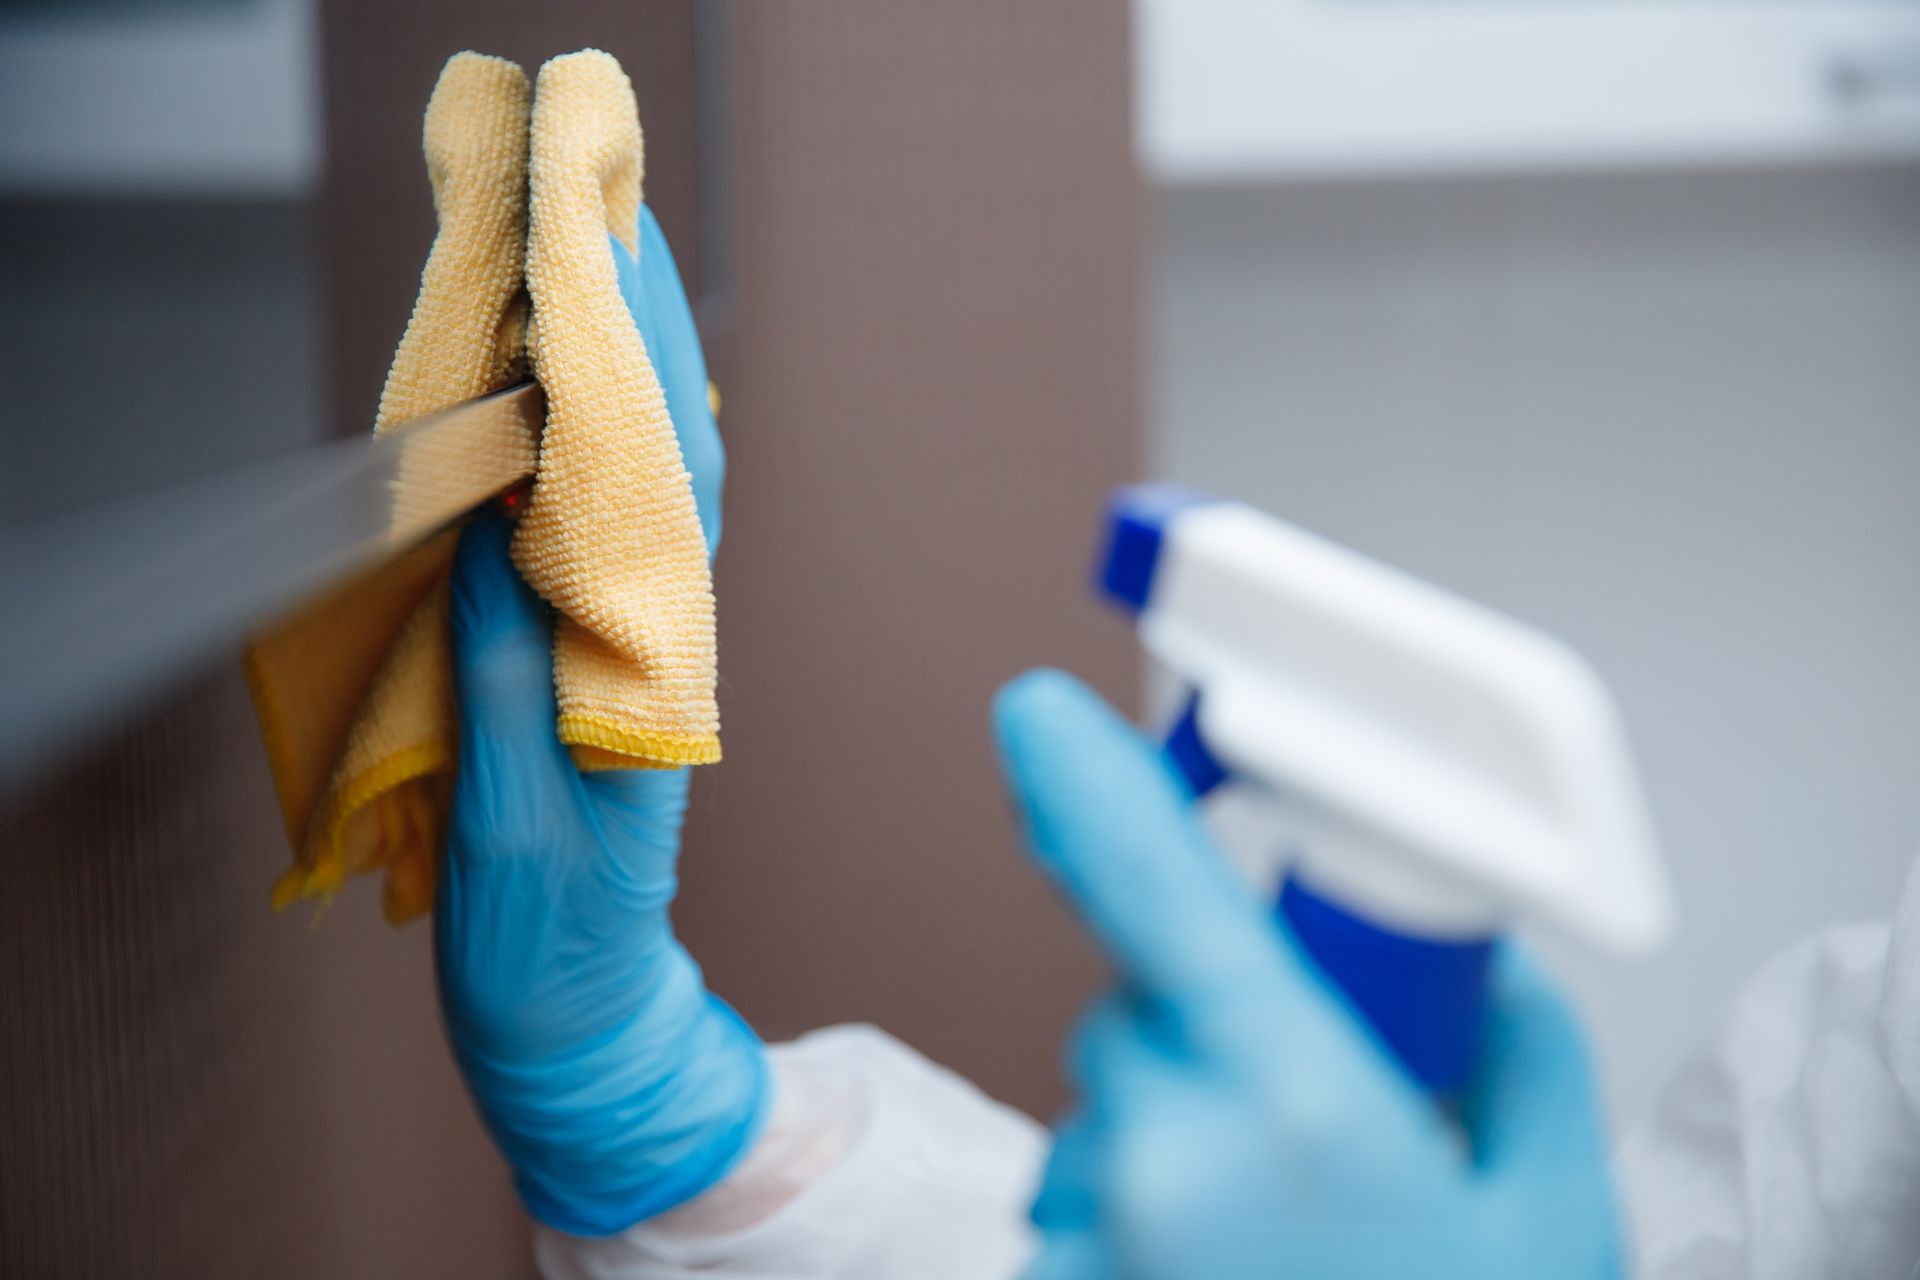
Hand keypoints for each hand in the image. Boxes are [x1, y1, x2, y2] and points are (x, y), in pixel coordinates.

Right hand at [434, 207, 762, 1237]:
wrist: (583, 1025)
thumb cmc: (552, 948)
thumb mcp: (514, 822)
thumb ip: (507, 681)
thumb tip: (505, 536)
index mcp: (647, 677)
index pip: (661, 494)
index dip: (641, 376)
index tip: (616, 271)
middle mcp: (659, 653)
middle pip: (667, 475)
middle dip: (643, 352)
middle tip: (613, 234)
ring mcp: (636, 665)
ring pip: (644, 503)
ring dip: (628, 394)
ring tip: (601, 290)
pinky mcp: (604, 685)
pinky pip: (611, 554)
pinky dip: (598, 470)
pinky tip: (583, 424)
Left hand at [993, 670, 1621, 1279]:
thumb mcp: (1555, 1216)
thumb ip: (1520, 1057)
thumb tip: (1482, 969)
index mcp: (1287, 1100)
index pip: (1149, 880)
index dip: (1085, 780)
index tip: (1040, 713)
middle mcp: (1158, 1154)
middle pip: (1143, 1002)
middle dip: (1217, 1016)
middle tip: (1325, 1112)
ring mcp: (1086, 1232)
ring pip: (1116, 1100)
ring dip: (1182, 1121)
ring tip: (1290, 1231)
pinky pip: (1088, 1190)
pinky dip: (1149, 1203)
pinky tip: (1235, 1266)